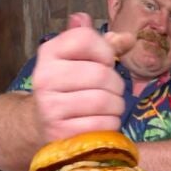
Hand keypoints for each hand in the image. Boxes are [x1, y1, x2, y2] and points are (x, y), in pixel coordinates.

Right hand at [32, 12, 134, 140]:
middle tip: (112, 91)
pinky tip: (103, 121)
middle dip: (116, 84)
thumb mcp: (80, 59)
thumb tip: (128, 38)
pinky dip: (111, 124)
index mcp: (49, 52)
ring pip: (103, 101)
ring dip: (116, 106)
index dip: (105, 51)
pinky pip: (101, 125)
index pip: (85, 39)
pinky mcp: (60, 131)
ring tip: (110, 107)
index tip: (105, 62)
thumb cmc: (68, 85)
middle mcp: (45, 77)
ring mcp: (50, 106)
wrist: (41, 122)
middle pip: (100, 73)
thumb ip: (103, 45)